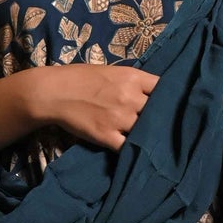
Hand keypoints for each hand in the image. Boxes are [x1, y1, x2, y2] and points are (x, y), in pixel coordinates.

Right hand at [27, 58, 159, 150]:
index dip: (168, 97)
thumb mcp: (111, 71)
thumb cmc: (80, 78)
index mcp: (133, 78)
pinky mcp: (107, 136)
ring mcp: (120, 118)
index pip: (164, 88)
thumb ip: (133, 81)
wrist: (54, 93)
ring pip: (146, 131)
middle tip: (164, 126)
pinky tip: (133, 150)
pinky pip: (128, 147)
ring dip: (147, 136)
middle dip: (160, 118)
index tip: (168, 104)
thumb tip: (153, 92)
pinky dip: (132, 150)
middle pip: (159, 112)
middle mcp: (130, 97)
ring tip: (151, 141)